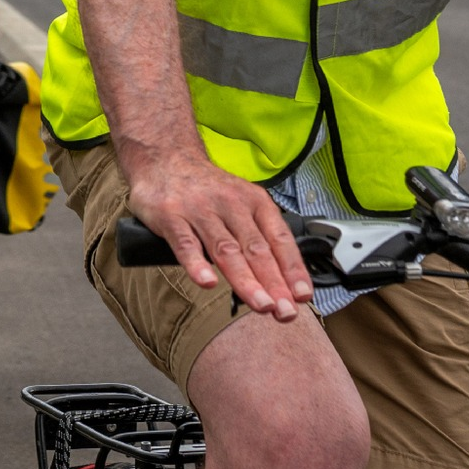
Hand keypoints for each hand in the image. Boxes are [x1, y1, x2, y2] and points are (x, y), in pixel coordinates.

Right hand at [124, 154, 314, 320]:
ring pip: (226, 249)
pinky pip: (186, 243)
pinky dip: (197, 264)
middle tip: (286, 311)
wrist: (166, 158)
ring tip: (261, 305)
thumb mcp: (242, 204)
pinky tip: (207, 283)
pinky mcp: (171, 216)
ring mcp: (200, 210)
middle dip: (274, 282)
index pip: (279, 238)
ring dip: (246, 280)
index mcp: (254, 202)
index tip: (302, 296)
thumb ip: (258, 238)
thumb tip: (284, 278)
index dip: (292, 268)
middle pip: (256, 249)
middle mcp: (231, 204)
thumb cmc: (208, 190)